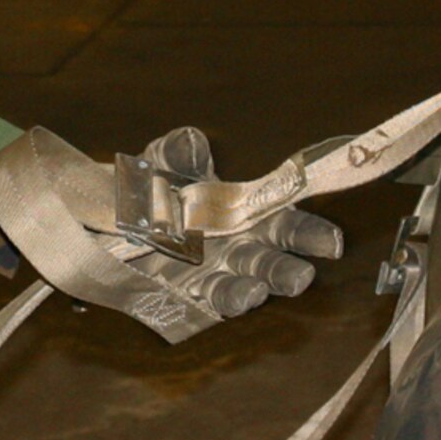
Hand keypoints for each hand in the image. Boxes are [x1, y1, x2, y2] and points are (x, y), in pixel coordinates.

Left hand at [131, 128, 342, 319]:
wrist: (109, 218)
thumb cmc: (150, 186)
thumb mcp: (161, 162)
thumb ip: (178, 153)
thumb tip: (190, 139)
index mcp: (245, 213)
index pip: (286, 224)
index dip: (310, 233)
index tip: (331, 242)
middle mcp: (238, 247)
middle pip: (273, 261)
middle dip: (288, 269)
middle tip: (304, 276)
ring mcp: (216, 272)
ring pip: (246, 284)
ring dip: (258, 289)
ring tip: (264, 289)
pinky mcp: (190, 293)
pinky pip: (212, 300)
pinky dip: (227, 298)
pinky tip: (238, 298)